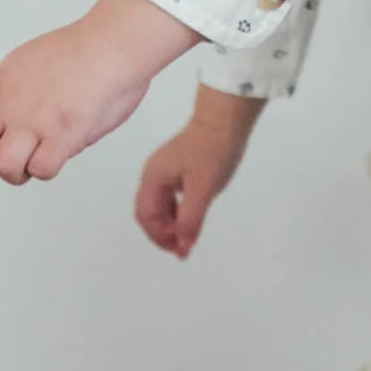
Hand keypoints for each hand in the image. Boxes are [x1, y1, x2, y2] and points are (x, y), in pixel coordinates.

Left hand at [0, 0, 193, 183]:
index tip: (24, 131)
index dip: (2, 132)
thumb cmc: (95, 48)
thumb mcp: (40, 58)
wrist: (114, 42)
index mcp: (7, 79)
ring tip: (41, 161)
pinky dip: (50, 169)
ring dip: (20, 172)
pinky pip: (41, 170)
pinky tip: (64, 152)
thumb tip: (36, 108)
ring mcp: (35, 120)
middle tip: (20, 156)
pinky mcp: (60, 134)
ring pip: (3, 165)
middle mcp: (13, 101)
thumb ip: (29, 85)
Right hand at [135, 84, 261, 257]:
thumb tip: (183, 246)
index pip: (145, 216)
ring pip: (160, 207)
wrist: (225, 121)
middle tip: (183, 250)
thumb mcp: (202, 190)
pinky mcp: (178, 170)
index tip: (180, 249)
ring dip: (171, 225)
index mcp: (153, 178)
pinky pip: (171, 199)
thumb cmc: (213, 152)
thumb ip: (191, 219)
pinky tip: (191, 222)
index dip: (159, 236)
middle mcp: (153, 175)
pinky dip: (178, 214)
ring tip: (188, 240)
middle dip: (163, 234)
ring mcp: (165, 172)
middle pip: (148, 213)